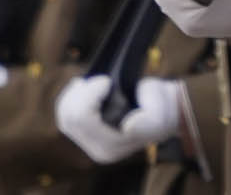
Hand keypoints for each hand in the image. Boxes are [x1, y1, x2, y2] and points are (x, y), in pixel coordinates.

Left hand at [54, 75, 183, 164]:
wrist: (166, 113)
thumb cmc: (162, 108)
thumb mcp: (160, 111)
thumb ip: (147, 119)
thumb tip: (127, 126)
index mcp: (112, 146)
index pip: (82, 119)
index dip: (89, 94)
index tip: (107, 81)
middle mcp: (98, 149)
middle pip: (69, 119)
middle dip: (80, 93)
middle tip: (101, 81)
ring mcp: (90, 144)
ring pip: (64, 117)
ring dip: (74, 95)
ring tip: (92, 83)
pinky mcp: (85, 135)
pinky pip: (66, 116)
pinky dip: (72, 98)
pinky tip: (84, 89)